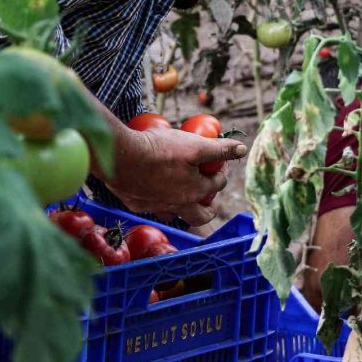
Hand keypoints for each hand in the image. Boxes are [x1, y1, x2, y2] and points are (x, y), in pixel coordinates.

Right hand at [103, 126, 246, 225]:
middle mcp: (177, 206)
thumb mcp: (195, 145)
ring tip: (183, 194)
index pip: (217, 184)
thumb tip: (241, 149)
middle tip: (209, 197)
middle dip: (209, 207)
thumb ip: (219, 149)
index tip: (218, 162)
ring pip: (174, 214)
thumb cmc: (159, 150)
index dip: (221, 171)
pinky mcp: (136, 204)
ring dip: (182, 207)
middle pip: (200, 215)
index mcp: (195, 192)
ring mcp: (156, 207)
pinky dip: (158, 201)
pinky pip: (152, 207)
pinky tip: (154, 190)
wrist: (120, 157)